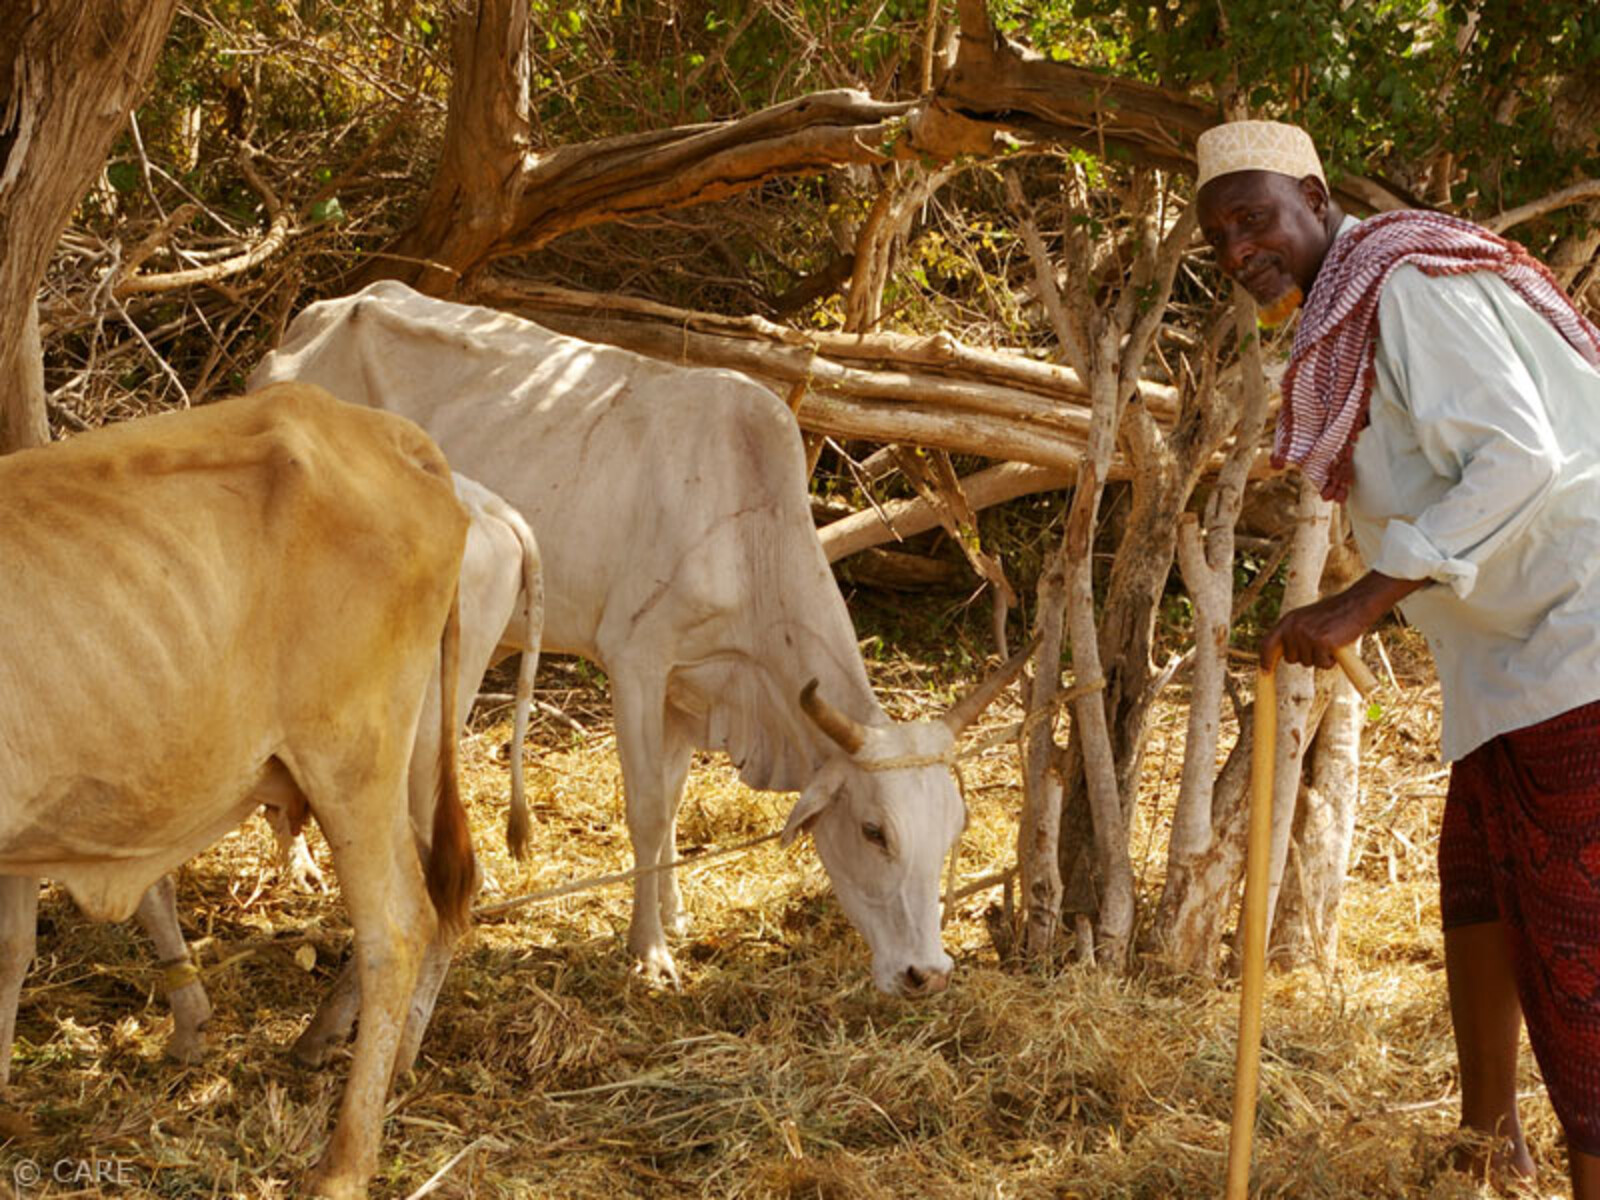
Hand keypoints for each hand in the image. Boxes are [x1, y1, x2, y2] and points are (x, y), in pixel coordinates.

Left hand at [1260, 571, 1425, 670]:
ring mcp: (1306, 635)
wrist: (1356, 605)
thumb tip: (1285, 655)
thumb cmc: (1334, 614)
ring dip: (1320, 658)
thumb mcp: (1307, 619)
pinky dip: (1330, 661)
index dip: (1265, 659)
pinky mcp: (1321, 642)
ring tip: (1330, 641)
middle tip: (1320, 644)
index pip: (1267, 643)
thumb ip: (1294, 633)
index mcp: (1288, 620)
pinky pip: (1322, 664)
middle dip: (1306, 657)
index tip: (1264, 671)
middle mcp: (1293, 628)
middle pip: (1291, 659)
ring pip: (1308, 663)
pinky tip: (1337, 646)